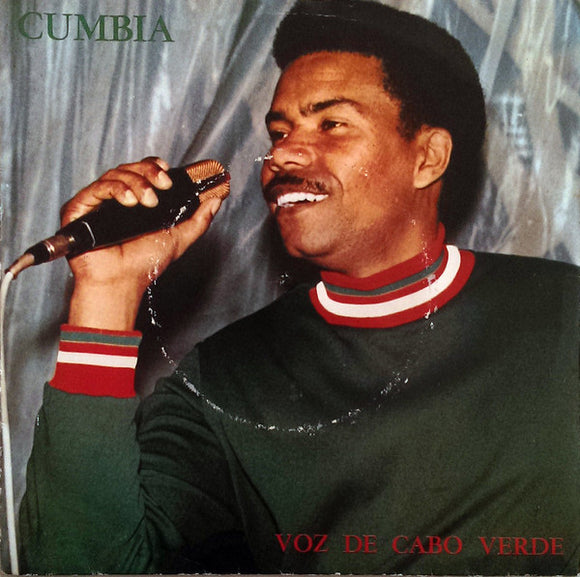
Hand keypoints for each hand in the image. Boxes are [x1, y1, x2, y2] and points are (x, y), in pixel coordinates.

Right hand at [65, 157, 222, 330]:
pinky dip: (116, 190)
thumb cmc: (143, 264)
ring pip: (115, 174)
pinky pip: (97, 188)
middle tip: (163, 185)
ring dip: (136, 183)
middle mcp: (115, 198)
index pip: (143, 171)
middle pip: (130, 168)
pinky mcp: (79, 208)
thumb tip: (217, 198)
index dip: (155, 167)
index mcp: (135, 200)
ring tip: (148, 202)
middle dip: (149, 172)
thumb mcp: (179, 238)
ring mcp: (97, 202)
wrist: (121, 282)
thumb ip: (199, 219)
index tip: (169, 173)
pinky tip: (129, 202)